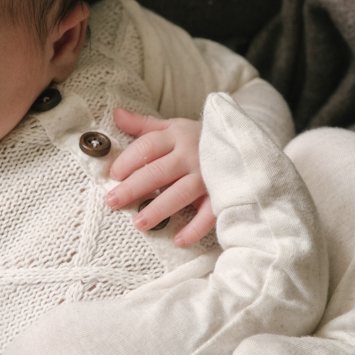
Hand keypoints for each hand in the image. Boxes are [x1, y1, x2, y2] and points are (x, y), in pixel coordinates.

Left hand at [105, 108, 215, 245]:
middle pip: (158, 171)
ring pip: (180, 193)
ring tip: (138, 223)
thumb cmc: (199, 139)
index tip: (113, 175)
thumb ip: (144, 125)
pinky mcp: (221, 194)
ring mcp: (207, 176)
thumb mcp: (174, 127)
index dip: (128, 160)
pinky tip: (177, 240)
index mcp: (177, 136)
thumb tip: (116, 114)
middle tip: (112, 202)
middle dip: (133, 188)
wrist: (243, 144)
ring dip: (158, 209)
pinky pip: (208, 214)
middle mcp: (191, 155)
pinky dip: (194, 228)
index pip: (148, 146)